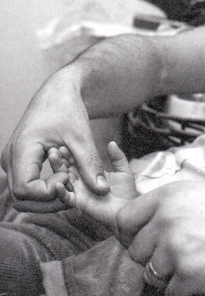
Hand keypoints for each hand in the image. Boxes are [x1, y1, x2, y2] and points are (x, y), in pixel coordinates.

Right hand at [1, 70, 108, 211]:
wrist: (58, 93)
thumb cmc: (67, 109)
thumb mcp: (81, 137)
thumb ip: (90, 164)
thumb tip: (102, 190)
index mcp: (21, 150)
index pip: (24, 189)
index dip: (48, 193)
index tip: (70, 178)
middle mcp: (10, 159)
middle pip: (20, 198)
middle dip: (49, 202)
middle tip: (74, 191)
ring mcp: (13, 162)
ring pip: (23, 196)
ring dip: (48, 199)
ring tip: (72, 186)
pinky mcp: (20, 163)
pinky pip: (28, 186)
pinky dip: (46, 191)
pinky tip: (67, 180)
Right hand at [47, 141, 137, 235]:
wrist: (130, 210)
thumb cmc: (127, 193)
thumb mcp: (123, 171)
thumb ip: (117, 157)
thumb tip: (111, 143)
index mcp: (90, 174)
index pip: (77, 160)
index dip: (71, 151)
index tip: (64, 139)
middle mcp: (82, 183)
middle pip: (66, 168)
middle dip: (59, 157)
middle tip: (54, 147)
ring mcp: (79, 192)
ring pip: (63, 180)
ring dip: (57, 169)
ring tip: (53, 157)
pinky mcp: (79, 203)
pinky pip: (66, 197)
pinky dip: (60, 190)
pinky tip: (57, 182)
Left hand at [116, 182, 204, 295]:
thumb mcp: (202, 192)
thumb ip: (169, 207)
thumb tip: (144, 227)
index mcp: (168, 196)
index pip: (125, 220)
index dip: (132, 234)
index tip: (145, 242)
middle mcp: (166, 221)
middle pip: (135, 251)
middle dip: (154, 258)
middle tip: (179, 258)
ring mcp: (176, 250)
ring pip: (151, 276)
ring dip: (169, 278)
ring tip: (194, 271)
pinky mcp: (189, 278)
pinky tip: (203, 286)